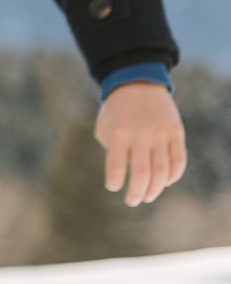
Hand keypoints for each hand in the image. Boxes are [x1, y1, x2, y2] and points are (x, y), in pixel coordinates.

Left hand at [94, 82, 186, 205]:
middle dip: (136, 193)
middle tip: (132, 201)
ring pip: (162, 171)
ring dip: (155, 188)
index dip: (114, 182)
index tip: (113, 187)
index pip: (115, 167)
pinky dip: (173, 175)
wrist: (138, 82)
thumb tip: (126, 173)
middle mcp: (141, 135)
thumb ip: (112, 150)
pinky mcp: (176, 132)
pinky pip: (178, 160)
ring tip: (147, 196)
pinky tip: (165, 183)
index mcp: (119, 134)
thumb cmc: (116, 110)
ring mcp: (161, 134)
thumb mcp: (105, 127)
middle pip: (141, 174)